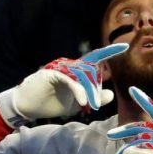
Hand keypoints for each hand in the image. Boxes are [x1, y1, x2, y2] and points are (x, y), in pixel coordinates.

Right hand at [0, 43, 128, 126]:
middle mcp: (69, 66)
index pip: (95, 58)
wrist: (28, 107)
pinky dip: (79, 91)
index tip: (125, 46)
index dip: (109, 52)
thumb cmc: (51, 103)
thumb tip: (111, 94)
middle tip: (95, 104)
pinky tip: (82, 102)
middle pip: (91, 70)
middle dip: (96, 88)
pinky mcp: (51, 72)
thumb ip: (93, 98)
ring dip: (89, 91)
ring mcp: (60, 67)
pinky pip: (71, 79)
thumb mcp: (77, 103)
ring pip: (83, 74)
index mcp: (76, 71)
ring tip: (89, 105)